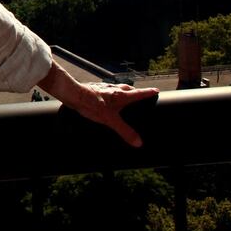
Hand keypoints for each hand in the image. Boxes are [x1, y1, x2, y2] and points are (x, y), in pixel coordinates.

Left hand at [37, 61, 158, 146]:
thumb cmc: (92, 105)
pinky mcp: (95, 88)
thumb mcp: (110, 120)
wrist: (74, 93)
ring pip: (117, 88)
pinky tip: (106, 97)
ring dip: (123, 91)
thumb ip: (124, 131)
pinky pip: (107, 90)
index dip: (148, 92)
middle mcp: (114, 89)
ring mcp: (104, 88)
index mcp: (122, 95)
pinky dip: (110, 93)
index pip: (139, 93)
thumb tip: (138, 143)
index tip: (156, 90)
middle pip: (129, 89)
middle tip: (140, 94)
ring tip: (124, 96)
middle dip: (136, 91)